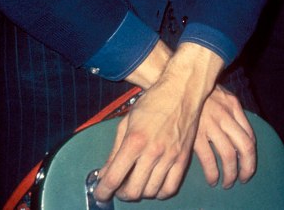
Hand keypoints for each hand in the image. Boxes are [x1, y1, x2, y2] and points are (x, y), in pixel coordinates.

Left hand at [94, 44, 231, 201]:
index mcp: (135, 141)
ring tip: (137, 183)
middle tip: (120, 186)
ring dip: (140, 192)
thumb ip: (115, 151)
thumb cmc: (153, 102)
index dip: (103, 192)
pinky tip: (154, 184)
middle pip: (133, 190)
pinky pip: (171, 187)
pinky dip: (159, 193)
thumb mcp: (127, 122)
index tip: (100, 193)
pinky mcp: (183, 157)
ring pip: (151, 191)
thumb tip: (105, 174)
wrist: (182, 89)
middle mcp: (152, 152)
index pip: (114, 179)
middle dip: (121, 193)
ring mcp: (170, 156)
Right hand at [192, 85, 256, 189]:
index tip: (248, 165)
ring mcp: (210, 126)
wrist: (178, 84)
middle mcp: (225, 117)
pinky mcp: (194, 135)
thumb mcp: (224, 96)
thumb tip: (242, 132)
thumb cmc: (201, 92)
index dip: (251, 155)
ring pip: (228, 155)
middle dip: (247, 167)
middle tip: (244, 178)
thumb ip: (233, 113)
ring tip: (228, 183)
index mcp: (233, 107)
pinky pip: (209, 158)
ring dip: (230, 173)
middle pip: (244, 147)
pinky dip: (213, 172)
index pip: (249, 135)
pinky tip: (212, 179)